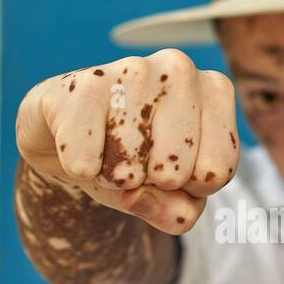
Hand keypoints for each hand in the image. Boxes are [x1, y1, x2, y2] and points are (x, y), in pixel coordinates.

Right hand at [15, 50, 238, 232]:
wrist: (66, 130)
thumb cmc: (132, 158)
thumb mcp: (169, 195)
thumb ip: (178, 213)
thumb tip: (136, 196)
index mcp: (215, 91)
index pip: (217, 172)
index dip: (189, 187)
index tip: (171, 163)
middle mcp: (179, 69)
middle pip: (175, 174)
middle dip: (149, 182)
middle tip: (132, 155)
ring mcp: (133, 71)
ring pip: (129, 172)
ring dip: (112, 175)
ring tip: (106, 146)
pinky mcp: (85, 85)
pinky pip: (86, 165)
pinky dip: (80, 171)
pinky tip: (80, 144)